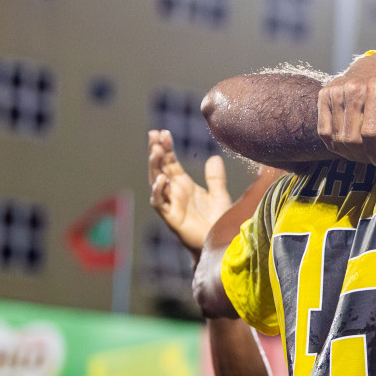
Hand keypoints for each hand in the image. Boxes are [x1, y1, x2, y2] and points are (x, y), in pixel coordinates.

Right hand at [148, 129, 232, 254]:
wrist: (221, 244)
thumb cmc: (218, 222)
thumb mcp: (219, 195)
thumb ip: (215, 178)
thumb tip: (214, 157)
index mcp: (184, 185)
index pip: (171, 162)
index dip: (166, 148)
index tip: (163, 132)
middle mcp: (175, 193)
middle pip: (160, 168)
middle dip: (156, 151)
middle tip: (154, 135)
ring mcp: (172, 205)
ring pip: (157, 182)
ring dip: (155, 166)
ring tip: (156, 151)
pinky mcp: (172, 218)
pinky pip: (160, 203)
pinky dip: (159, 191)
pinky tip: (162, 179)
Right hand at [317, 53, 375, 164]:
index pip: (370, 133)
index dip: (374, 152)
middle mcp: (354, 88)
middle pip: (352, 137)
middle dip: (360, 155)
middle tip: (369, 159)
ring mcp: (337, 90)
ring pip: (336, 135)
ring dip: (347, 152)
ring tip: (359, 155)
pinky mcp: (325, 93)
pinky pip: (323, 129)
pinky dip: (332, 143)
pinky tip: (345, 147)